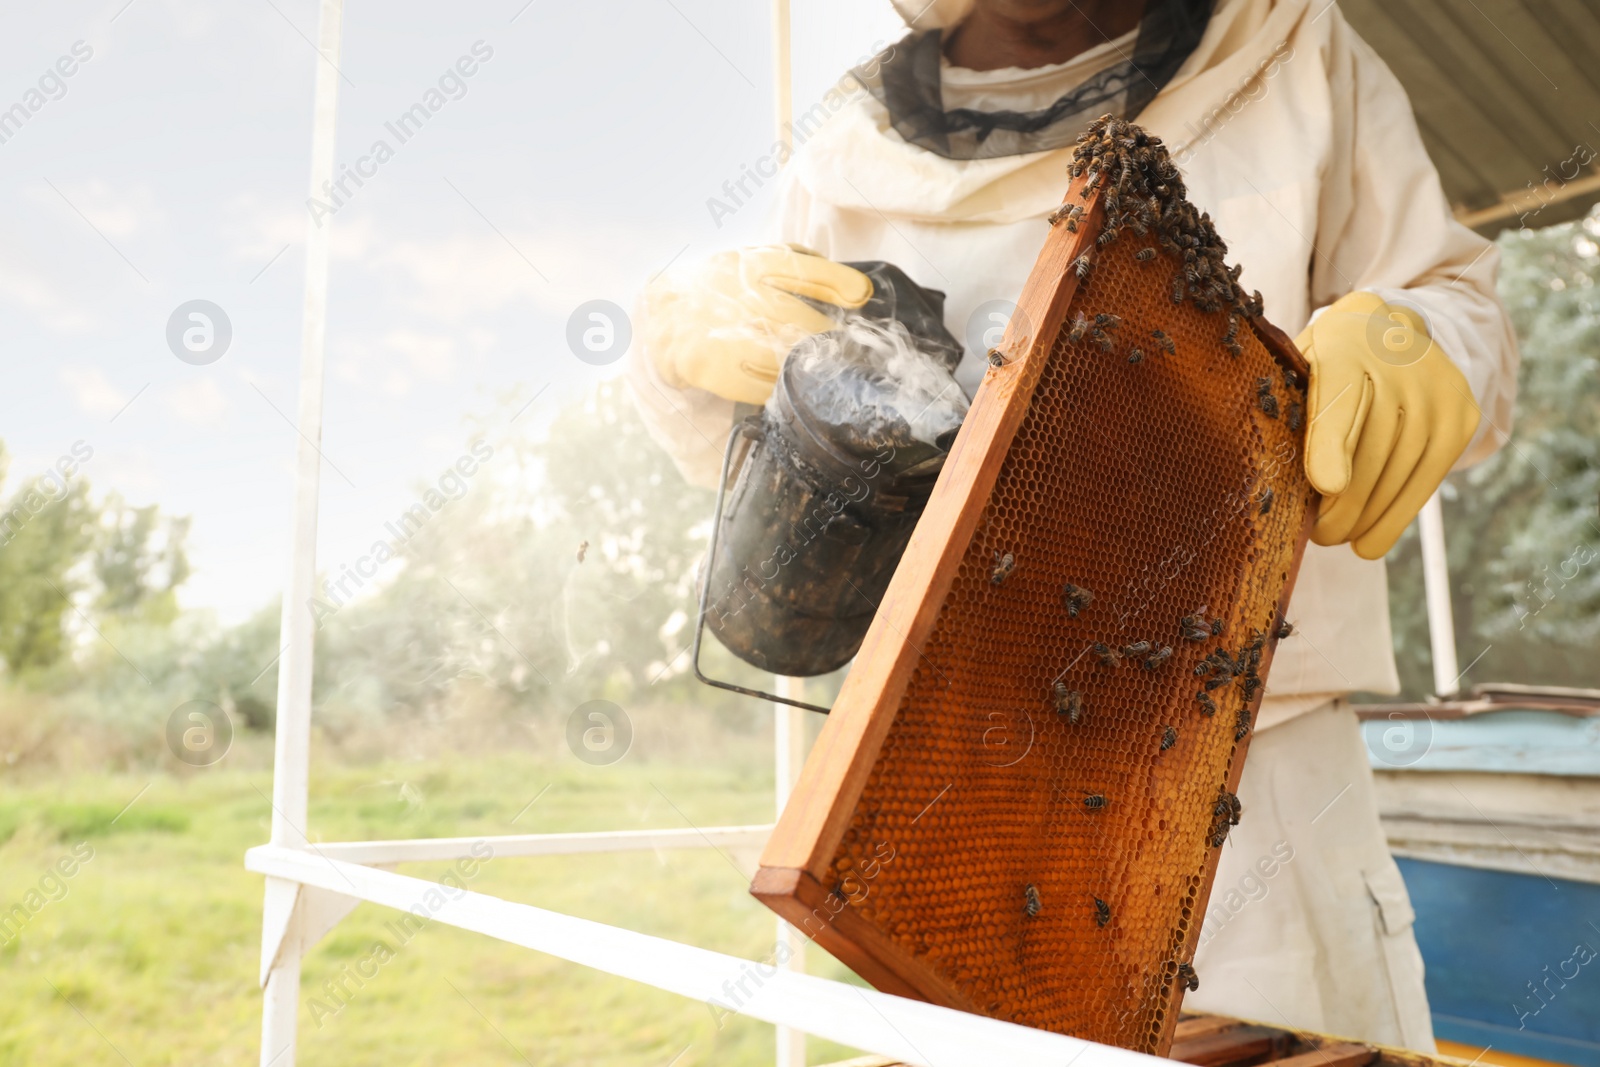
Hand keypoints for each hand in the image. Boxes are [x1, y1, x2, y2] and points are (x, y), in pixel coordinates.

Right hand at [638, 245, 872, 404]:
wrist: (661, 317)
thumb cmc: (720, 288)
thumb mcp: (751, 261)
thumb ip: (798, 265)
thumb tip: (856, 288)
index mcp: (752, 264)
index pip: (804, 270)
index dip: (839, 283)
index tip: (861, 296)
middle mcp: (739, 295)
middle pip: (802, 322)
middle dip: (829, 338)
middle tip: (844, 349)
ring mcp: (724, 333)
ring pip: (784, 357)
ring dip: (809, 366)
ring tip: (819, 369)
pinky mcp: (710, 366)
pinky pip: (761, 385)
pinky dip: (780, 386)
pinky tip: (786, 384)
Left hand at [1299, 291, 1480, 558]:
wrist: (1389, 332)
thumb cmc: (1326, 365)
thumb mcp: (1298, 370)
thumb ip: (1290, 411)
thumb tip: (1274, 482)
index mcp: (1343, 348)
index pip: (1341, 399)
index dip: (1332, 445)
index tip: (1325, 486)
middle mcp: (1399, 364)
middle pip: (1370, 451)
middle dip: (1341, 506)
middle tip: (1318, 536)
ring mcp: (1438, 390)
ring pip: (1399, 472)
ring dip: (1366, 517)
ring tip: (1339, 537)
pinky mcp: (1463, 416)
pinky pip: (1428, 477)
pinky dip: (1396, 516)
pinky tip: (1370, 541)